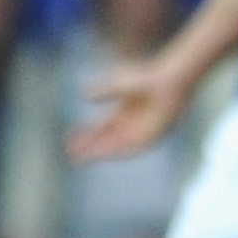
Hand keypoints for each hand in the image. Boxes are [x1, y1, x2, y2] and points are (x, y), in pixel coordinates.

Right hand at [66, 57, 193, 163]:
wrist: (169, 81)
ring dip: (100, 153)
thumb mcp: (118, 84)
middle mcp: (130, 126)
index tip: (68, 142)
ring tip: (83, 158)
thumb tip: (83, 94)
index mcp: (122, 115)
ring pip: (117, 147)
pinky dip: (119, 152)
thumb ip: (103, 91)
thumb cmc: (146, 78)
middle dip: (89, 148)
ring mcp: (141, 131)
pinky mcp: (153, 136)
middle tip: (71, 155)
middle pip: (105, 141)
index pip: (99, 130)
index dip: (84, 136)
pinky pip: (134, 148)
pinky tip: (105, 155)